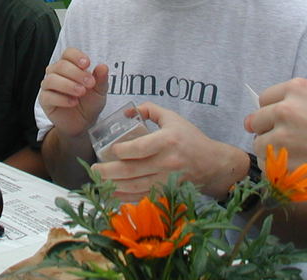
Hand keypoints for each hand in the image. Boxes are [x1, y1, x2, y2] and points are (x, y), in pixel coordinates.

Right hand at [39, 48, 107, 137]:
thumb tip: (103, 67)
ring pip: (52, 79)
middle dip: (76, 73)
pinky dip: (62, 98)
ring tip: (81, 92)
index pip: (68, 53)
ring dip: (68, 85)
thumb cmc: (90, 103)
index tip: (87, 64)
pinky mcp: (44, 100)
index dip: (76, 56)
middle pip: (60, 65)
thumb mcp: (100, 91)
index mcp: (70, 65)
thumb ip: (101, 79)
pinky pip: (48, 96)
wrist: (83, 123)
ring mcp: (48, 86)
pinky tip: (73, 102)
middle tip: (90, 83)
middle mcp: (56, 72)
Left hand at [93, 102, 242, 201]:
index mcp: (167, 141)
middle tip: (94, 169)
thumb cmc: (190, 138)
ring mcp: (167, 179)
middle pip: (133, 170)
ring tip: (98, 181)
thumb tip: (126, 111)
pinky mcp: (167, 191)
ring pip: (136, 186)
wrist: (212, 163)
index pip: (140, 148)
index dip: (122, 151)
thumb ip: (149, 110)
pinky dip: (127, 197)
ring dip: (114, 186)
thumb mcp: (172, 117)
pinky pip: (143, 196)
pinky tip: (114, 193)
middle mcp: (167, 162)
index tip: (110, 150)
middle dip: (109, 172)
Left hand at [244, 77, 306, 205]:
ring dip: (273, 155)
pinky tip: (302, 172)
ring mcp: (283, 136)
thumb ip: (293, 108)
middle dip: (270, 134)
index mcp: (298, 89)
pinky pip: (267, 167)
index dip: (275, 115)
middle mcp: (287, 108)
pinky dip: (279, 173)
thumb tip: (249, 121)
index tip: (293, 126)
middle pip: (256, 122)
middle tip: (298, 145)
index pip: (264, 100)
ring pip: (259, 146)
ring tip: (303, 159)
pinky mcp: (284, 163)